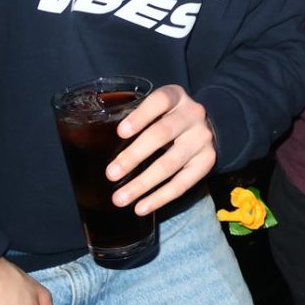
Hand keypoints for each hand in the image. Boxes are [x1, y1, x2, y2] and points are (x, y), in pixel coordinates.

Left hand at [108, 83, 216, 215]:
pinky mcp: (207, 161)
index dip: (141, 116)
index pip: (160, 101)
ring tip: (120, 198)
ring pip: (170, 163)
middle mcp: (193, 115)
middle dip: (134, 156)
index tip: (121, 132)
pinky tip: (141, 207)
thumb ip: (138, 119)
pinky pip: (183, 183)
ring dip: (143, 183)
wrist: (206, 127)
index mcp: (177, 97)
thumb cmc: (169, 118)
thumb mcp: (159, 109)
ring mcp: (202, 139)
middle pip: (162, 134)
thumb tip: (97, 144)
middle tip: (111, 174)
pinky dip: (160, 198)